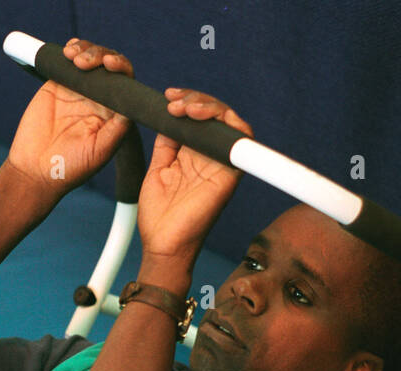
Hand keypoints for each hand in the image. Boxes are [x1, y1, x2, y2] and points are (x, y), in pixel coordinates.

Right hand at [5, 38, 134, 201]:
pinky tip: (69, 50)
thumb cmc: (70, 168)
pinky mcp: (58, 85)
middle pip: (108, 65)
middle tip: (84, 63)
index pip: (124, 82)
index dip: (121, 67)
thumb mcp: (99, 151)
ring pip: (90, 59)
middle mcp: (99, 99)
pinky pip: (67, 62)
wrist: (35, 171)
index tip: (109, 65)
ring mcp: (79, 90)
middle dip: (100, 55)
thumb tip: (131, 105)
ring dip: (86, 50)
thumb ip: (116, 128)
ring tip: (73, 56)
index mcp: (113, 113)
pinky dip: (71, 51)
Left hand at [138, 88, 252, 263]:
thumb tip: (167, 116)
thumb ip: (166, 144)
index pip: (199, 118)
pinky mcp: (230, 174)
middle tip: (173, 102)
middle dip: (195, 99)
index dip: (188, 100)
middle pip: (215, 115)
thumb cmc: (159, 216)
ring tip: (185, 108)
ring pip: (229, 121)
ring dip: (209, 106)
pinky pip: (242, 141)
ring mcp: (222, 164)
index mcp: (193, 155)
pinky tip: (202, 117)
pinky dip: (228, 123)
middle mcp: (211, 157)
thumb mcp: (158, 170)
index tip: (167, 96)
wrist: (163, 244)